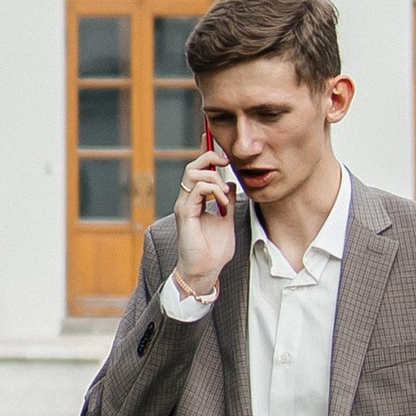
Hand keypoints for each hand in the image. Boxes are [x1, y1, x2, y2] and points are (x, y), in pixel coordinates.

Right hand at [171, 138, 239, 299]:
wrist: (205, 271)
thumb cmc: (214, 250)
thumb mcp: (226, 220)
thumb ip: (226, 201)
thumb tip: (231, 184)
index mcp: (195, 200)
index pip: (198, 169)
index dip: (207, 154)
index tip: (216, 144)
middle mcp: (186, 200)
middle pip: (193, 165)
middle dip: (211, 158)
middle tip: (227, 163)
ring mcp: (184, 205)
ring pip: (193, 173)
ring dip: (214, 178)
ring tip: (225, 194)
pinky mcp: (185, 213)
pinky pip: (197, 188)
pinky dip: (213, 190)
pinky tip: (222, 202)